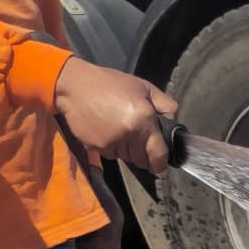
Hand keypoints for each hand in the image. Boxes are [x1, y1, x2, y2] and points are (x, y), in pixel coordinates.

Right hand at [52, 53, 183, 177]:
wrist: (74, 86)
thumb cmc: (110, 84)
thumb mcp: (144, 87)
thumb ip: (165, 106)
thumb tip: (173, 124)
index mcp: (144, 119)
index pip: (158, 155)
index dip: (160, 163)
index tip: (160, 164)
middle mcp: (129, 134)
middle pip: (142, 160)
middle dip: (143, 152)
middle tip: (137, 135)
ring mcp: (111, 143)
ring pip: (126, 158)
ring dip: (127, 149)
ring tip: (119, 128)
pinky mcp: (96, 147)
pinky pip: (111, 155)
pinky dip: (112, 147)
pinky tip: (106, 129)